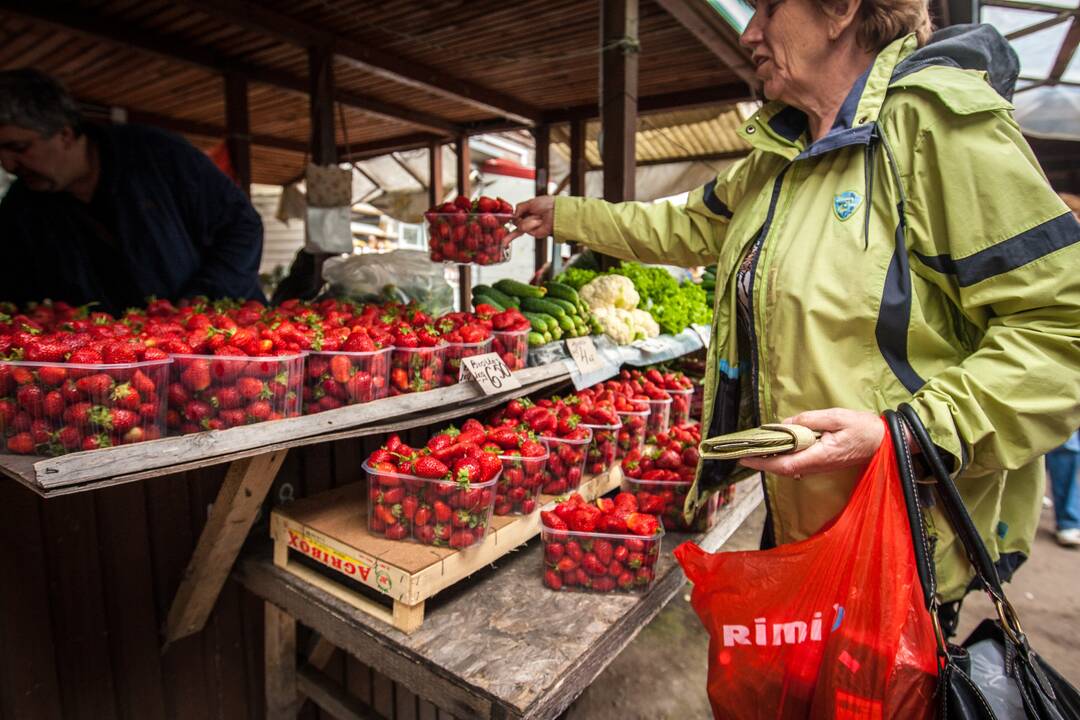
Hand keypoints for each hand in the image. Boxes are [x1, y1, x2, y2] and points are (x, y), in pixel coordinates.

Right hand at [506, 196, 554, 242]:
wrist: (556, 211)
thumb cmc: (548, 204)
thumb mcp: (530, 202)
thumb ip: (520, 207)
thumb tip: (514, 215)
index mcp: (528, 212)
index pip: (516, 218)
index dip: (509, 220)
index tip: (501, 222)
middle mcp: (529, 221)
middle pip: (516, 224)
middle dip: (519, 220)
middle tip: (531, 215)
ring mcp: (531, 228)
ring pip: (520, 225)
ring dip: (528, 220)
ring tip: (538, 217)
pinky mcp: (534, 233)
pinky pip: (526, 229)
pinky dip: (531, 223)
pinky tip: (538, 221)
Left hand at [738, 408, 884, 476]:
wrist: (885, 441)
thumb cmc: (863, 428)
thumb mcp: (836, 417)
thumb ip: (809, 420)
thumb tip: (786, 423)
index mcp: (820, 456)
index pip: (785, 464)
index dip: (763, 462)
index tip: (745, 457)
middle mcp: (818, 465)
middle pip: (783, 468)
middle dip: (762, 462)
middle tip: (743, 452)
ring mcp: (821, 467)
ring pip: (790, 467)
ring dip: (772, 460)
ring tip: (755, 449)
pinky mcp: (823, 464)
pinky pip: (799, 463)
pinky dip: (784, 457)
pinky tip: (777, 447)